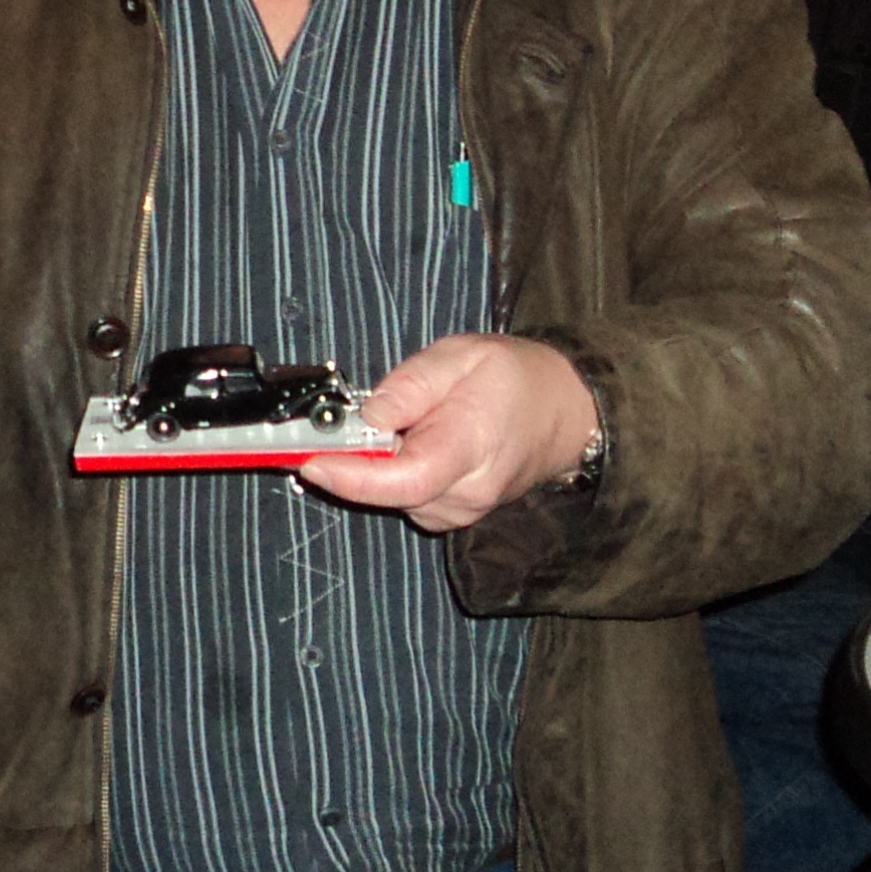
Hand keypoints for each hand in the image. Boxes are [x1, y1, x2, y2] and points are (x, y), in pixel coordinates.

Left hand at [295, 333, 597, 533]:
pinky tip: (409, 442)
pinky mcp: (449, 516)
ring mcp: (458, 512)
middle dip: (352, 458)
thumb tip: (368, 414)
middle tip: (337, 422)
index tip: (308, 459)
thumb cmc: (514, 380)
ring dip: (374, 463)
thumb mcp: (461, 356)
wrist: (562, 414)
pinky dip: (390, 472)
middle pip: (386, 490)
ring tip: (403, 421)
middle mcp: (465, 494)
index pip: (403, 480)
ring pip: (390, 495)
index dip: (350, 475)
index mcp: (470, 449)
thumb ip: (412, 384)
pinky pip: (402, 497)